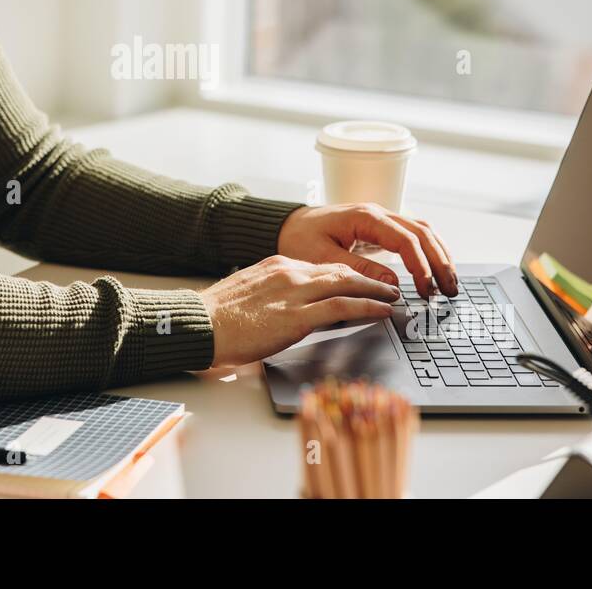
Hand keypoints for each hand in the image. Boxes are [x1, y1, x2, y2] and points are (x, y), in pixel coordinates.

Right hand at [199, 256, 398, 367]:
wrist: (199, 325)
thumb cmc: (216, 318)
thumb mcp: (248, 295)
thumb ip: (272, 296)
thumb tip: (285, 309)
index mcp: (277, 266)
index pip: (322, 268)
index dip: (347, 276)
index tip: (361, 283)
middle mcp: (289, 272)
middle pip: (340, 270)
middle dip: (368, 278)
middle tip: (388, 286)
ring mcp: (295, 292)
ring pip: (347, 283)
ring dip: (375, 290)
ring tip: (393, 297)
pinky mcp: (297, 316)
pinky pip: (342, 306)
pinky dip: (367, 306)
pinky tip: (382, 311)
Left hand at [276, 202, 457, 298]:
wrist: (288, 224)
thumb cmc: (300, 238)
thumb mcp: (322, 257)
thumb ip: (357, 269)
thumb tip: (392, 283)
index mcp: (365, 217)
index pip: (405, 240)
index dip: (420, 266)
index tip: (426, 290)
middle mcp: (378, 214)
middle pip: (422, 233)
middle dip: (440, 262)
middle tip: (450, 290)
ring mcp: (382, 219)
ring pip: (423, 231)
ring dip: (439, 256)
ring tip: (450, 283)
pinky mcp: (382, 229)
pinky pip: (413, 236)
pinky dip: (428, 253)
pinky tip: (435, 271)